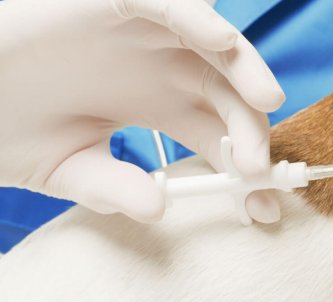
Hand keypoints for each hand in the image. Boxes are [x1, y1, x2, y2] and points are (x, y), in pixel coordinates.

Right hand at [0, 0, 284, 222]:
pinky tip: (220, 42)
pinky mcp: (120, 4)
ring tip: (266, 100)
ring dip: (246, 70)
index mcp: (163, 110)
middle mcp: (166, 72)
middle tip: (257, 169)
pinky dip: (198, 17)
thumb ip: (110, 187)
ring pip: (216, 48)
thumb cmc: (12, 121)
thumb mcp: (68, 166)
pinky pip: (169, 5)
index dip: (247, 174)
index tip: (265, 209)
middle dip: (252, 132)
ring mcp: (148, 37)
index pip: (222, 141)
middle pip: (232, 98)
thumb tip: (157, 207)